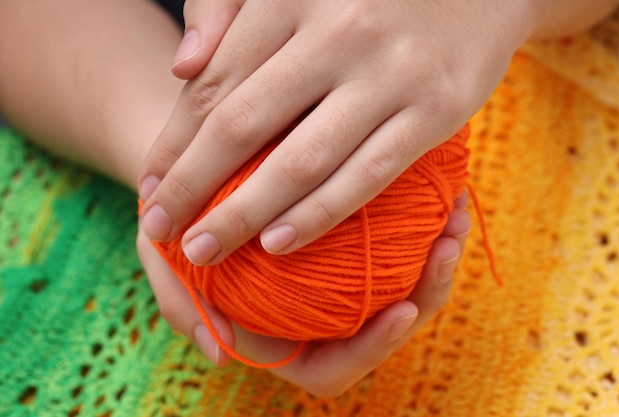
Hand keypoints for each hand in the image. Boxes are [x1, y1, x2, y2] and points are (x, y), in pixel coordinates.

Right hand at [136, 195, 470, 397]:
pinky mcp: (351, 225)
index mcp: (281, 330)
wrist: (190, 164)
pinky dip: (420, 209)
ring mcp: (337, 265)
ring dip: (436, 248)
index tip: (400, 310)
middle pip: (385, 322)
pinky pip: (395, 229)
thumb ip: (180, 302)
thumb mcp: (160, 255)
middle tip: (447, 246)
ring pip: (402, 275)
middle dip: (425, 292)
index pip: (333, 365)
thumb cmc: (177, 217)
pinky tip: (436, 177)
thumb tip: (216, 353)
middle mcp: (316, 304)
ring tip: (454, 206)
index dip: (369, 349)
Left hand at [137, 0, 531, 265]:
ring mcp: (390, 74)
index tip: (150, 183)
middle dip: (191, 185)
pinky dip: (319, 215)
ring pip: (300, 160)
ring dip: (243, 214)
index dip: (175, 140)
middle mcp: (337, 33)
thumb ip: (230, 7)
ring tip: (202, 251)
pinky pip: (367, 174)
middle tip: (157, 228)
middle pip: (243, 124)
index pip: (216, 81)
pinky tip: (278, 245)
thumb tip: (181, 68)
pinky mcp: (436, 110)